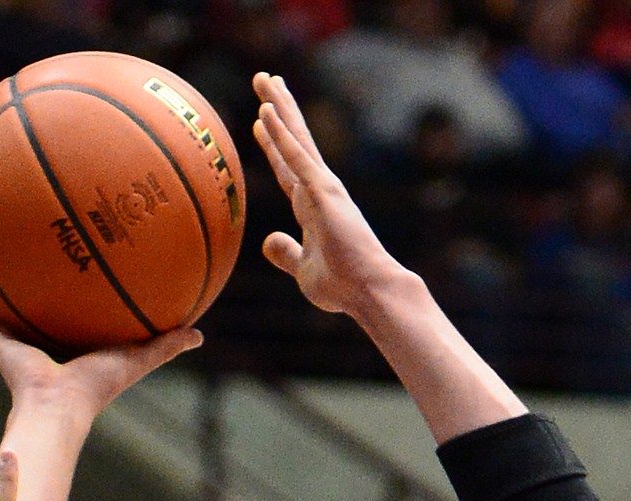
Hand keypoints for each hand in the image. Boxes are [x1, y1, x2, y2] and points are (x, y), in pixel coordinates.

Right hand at [0, 278, 202, 420]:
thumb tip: (200, 335)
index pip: (74, 317)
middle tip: (26, 254)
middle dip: (30, 287)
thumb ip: (166, 345)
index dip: (74, 297)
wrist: (61, 406)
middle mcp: (43, 343)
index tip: (74, 273)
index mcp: (73, 346)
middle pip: (36, 309)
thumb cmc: (98, 387)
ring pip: (1, 310)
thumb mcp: (138, 358)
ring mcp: (18, 344)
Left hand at [252, 71, 397, 316]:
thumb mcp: (303, 271)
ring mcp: (322, 188)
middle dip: (278, 108)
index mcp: (313, 208)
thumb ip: (286, 253)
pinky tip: (266, 112)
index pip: (288, 169)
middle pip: (292, 141)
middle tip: (264, 79)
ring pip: (295, 138)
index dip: (273, 145)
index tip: (261, 121)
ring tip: (264, 78)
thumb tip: (268, 240)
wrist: (369, 291)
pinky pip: (297, 157)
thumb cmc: (343, 286)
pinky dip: (281, 135)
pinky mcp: (324, 192)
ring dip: (279, 106)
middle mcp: (319, 190)